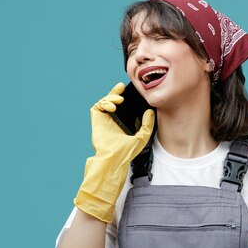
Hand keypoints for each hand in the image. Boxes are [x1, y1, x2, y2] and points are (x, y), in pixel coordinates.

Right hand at [74, 83, 154, 222]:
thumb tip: (150, 112)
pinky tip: (112, 107)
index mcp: (122, 124)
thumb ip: (147, 124)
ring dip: (110, 98)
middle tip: (121, 88)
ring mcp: (103, 121)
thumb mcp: (142, 136)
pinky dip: (104, 103)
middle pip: (112, 101)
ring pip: (104, 102)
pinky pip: (97, 107)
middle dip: (115, 92)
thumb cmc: (126, 152)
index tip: (130, 90)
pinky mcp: (96, 121)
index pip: (123, 107)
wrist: (114, 159)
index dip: (124, 97)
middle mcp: (112, 121)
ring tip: (119, 100)